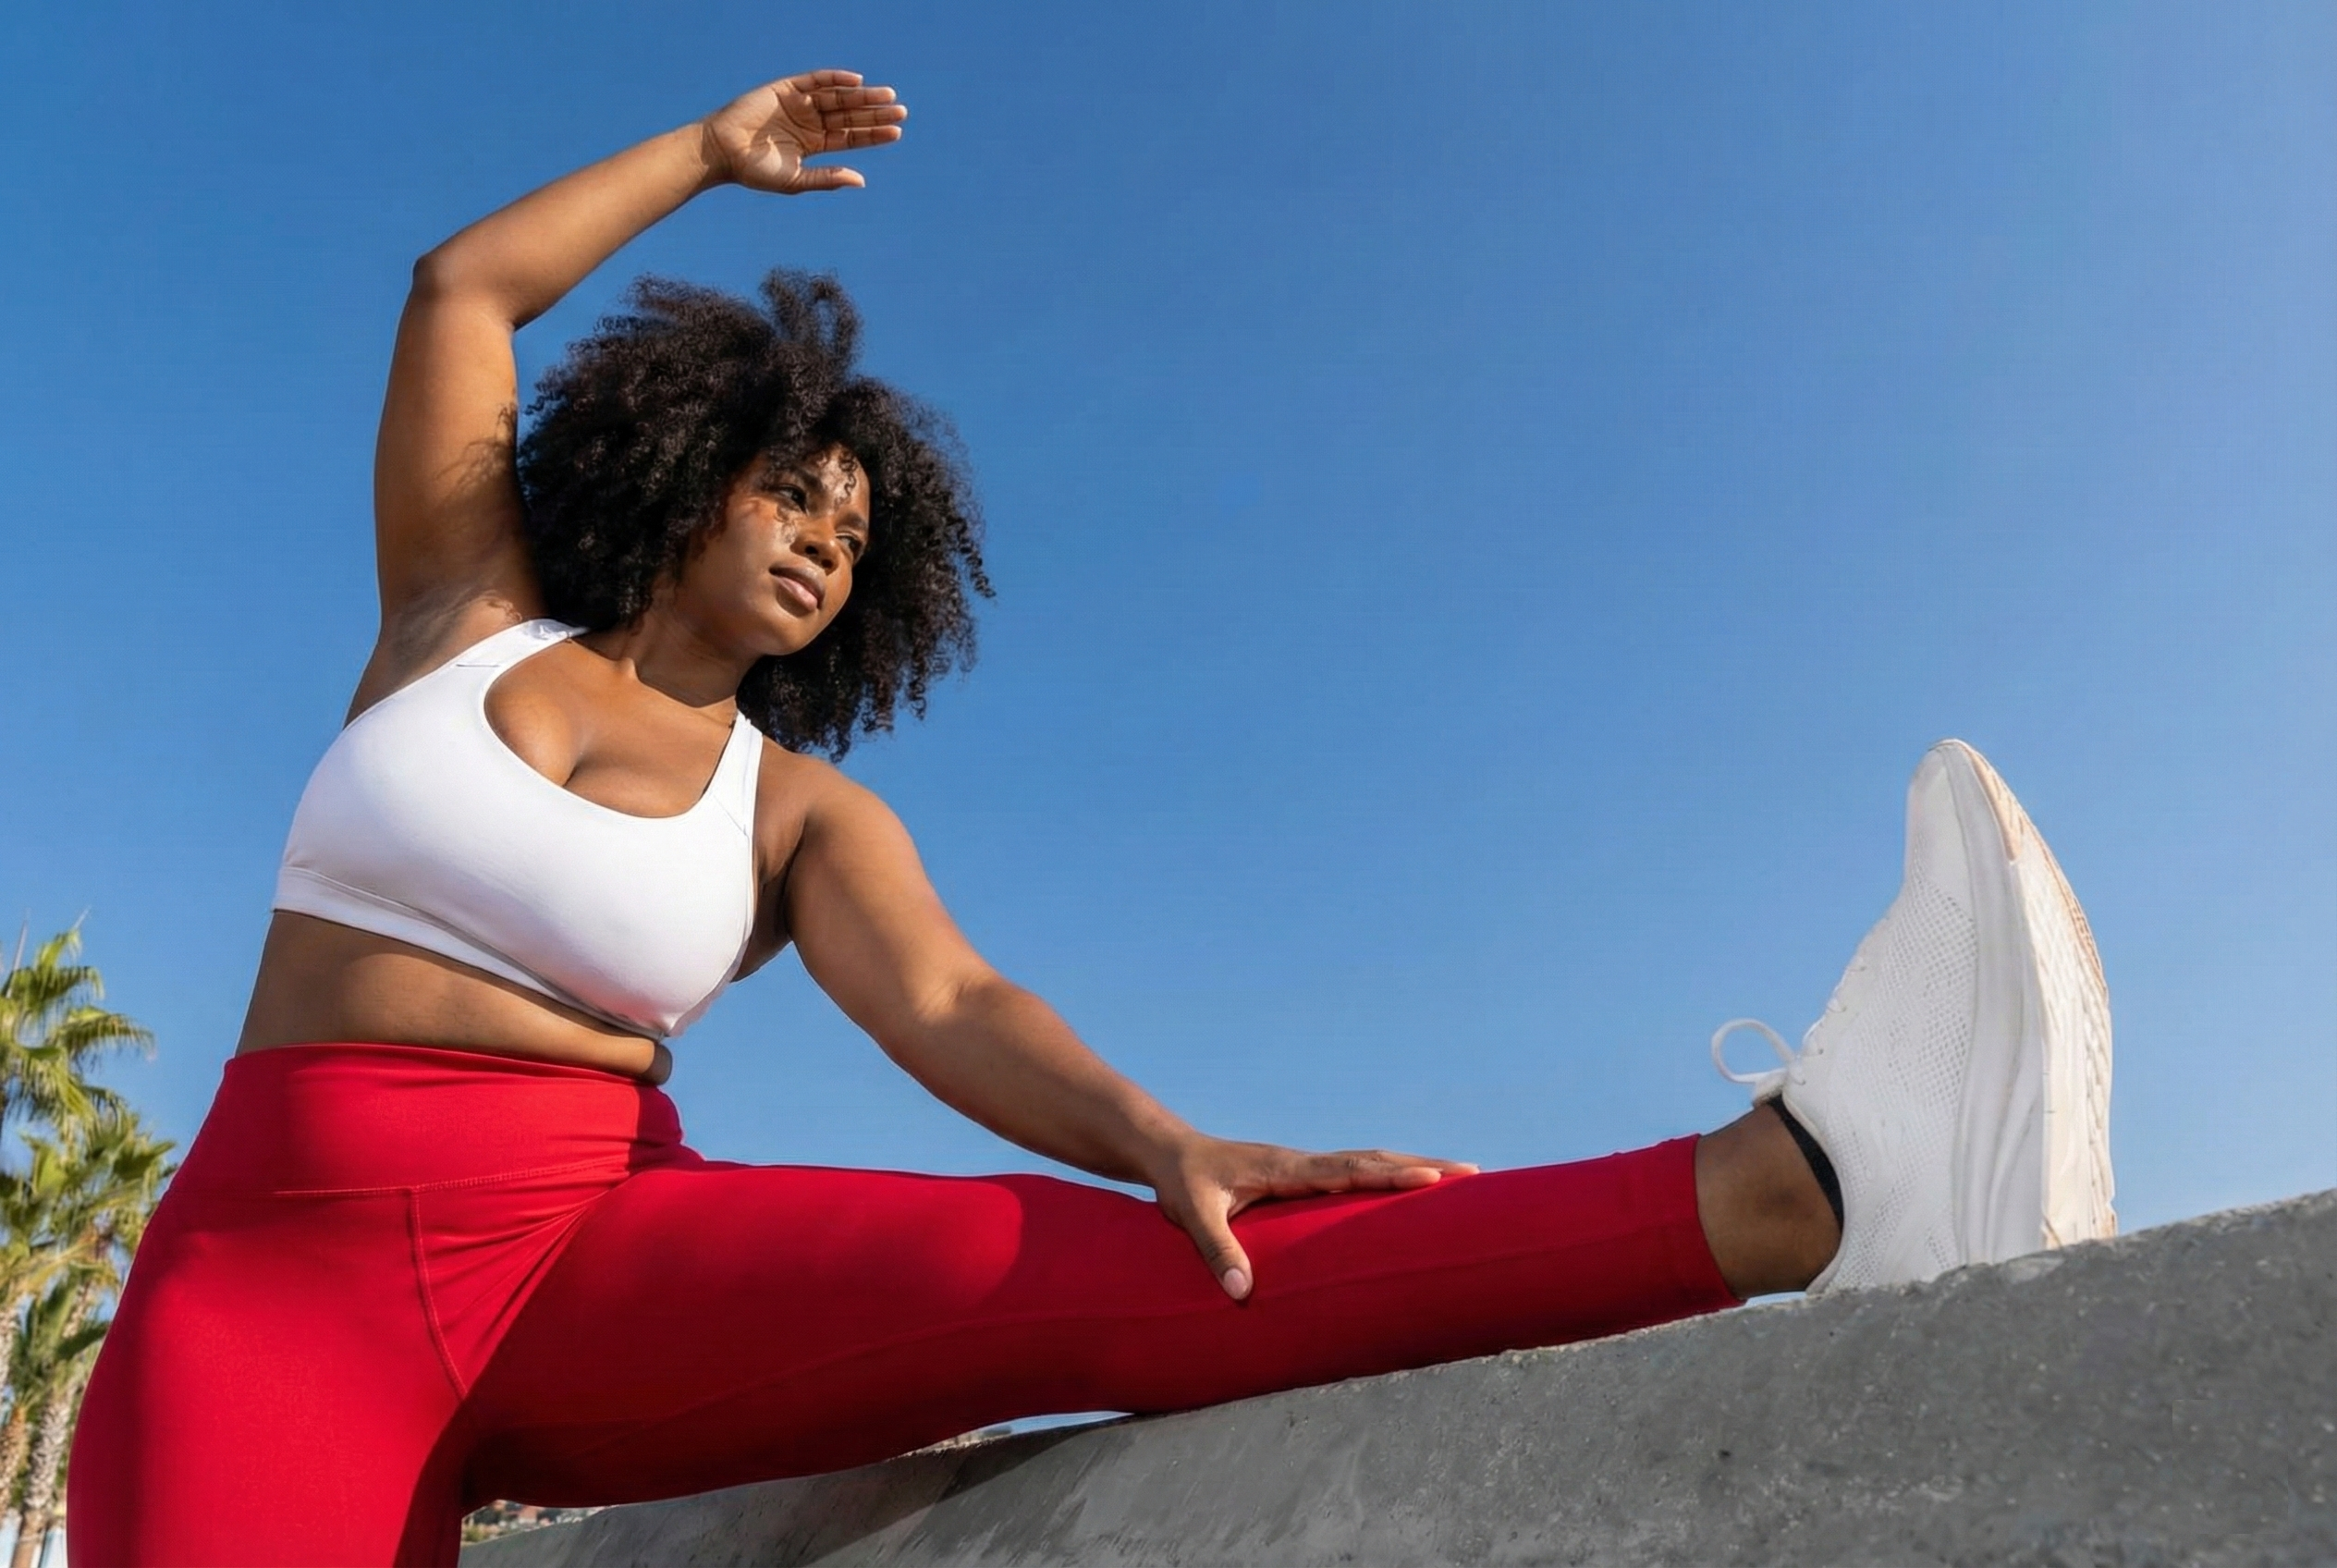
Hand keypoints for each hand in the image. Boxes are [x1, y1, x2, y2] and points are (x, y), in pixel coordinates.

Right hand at [702, 70, 907, 193]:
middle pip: (849, 115)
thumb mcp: (796, 180)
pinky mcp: (785, 88)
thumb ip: (827, 179)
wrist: (722, 152)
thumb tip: (861, 180)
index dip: (873, 134)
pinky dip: (835, 79)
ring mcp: (798, 104)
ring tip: (887, 96)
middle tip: (901, 111)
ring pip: (837, 97)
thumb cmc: (755, 171)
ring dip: (862, 96)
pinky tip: (856, 82)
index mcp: (814, 144)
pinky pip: (815, 80)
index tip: (897, 132)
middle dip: (874, 113)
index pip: (850, 136)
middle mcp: (810, 122)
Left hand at [1146, 1134, 1478, 1301]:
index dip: (1390, 1175)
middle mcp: (1303, 1162)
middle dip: (1423, 1166)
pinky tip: (1407, 1187)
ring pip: (1369, 1162)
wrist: (1167, 1153)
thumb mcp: (1191, 1213)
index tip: (1432, 1179)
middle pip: (1373, 1159)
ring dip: (1412, 1167)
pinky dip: (1387, 1175)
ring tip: (1459, 1176)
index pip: (1347, 1170)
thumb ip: (1216, 1250)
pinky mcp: (1301, 1176)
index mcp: (1286, 1167)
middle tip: (1473, 1173)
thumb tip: (1243, 1292)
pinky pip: (1353, 1172)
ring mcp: (1305, 1166)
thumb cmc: (1180, 1181)